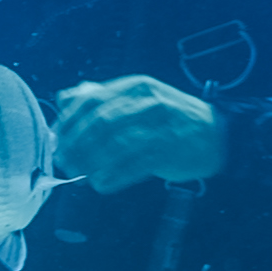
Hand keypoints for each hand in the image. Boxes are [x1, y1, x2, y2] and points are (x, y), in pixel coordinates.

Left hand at [54, 75, 226, 189]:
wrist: (216, 134)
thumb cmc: (169, 119)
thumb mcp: (137, 99)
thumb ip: (101, 97)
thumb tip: (63, 98)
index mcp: (134, 86)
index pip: (90, 100)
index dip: (68, 121)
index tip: (55, 139)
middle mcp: (147, 101)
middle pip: (100, 122)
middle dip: (76, 144)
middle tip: (63, 161)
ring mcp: (161, 125)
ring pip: (115, 145)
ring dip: (91, 163)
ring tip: (79, 175)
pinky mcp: (169, 150)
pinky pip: (133, 166)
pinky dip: (113, 177)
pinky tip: (101, 184)